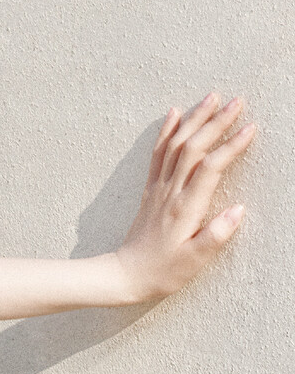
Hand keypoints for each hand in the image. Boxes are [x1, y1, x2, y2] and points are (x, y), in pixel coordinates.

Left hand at [115, 92, 255, 303]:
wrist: (124, 275)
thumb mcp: (193, 261)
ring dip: (194, 119)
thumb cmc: (161, 272)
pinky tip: (174, 114)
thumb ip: (216, 236)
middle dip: (216, 122)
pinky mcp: (150, 191)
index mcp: (185, 207)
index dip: (231, 146)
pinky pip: (158, 154)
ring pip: (176, 145)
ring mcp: (158, 189)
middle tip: (237, 101)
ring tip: (211, 97)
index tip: (250, 128)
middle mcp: (171, 192)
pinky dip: (167, 132)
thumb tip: (238, 210)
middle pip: (193, 147)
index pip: (210, 167)